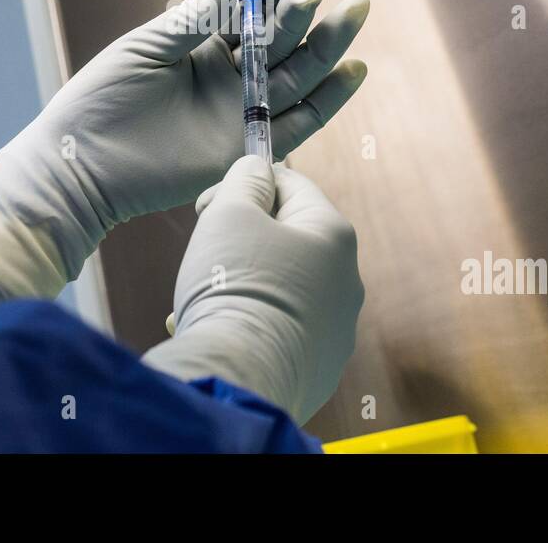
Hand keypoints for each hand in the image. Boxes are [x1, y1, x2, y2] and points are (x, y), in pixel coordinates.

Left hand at [0, 0, 367, 306]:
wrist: (82, 165)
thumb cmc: (103, 98)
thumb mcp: (151, 45)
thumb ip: (202, 13)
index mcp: (202, 46)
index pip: (248, 10)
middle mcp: (229, 76)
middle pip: (281, 40)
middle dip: (304, 9)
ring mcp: (241, 111)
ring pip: (297, 74)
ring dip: (328, 43)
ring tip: (355, 10)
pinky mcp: (248, 147)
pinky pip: (299, 122)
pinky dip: (329, 99)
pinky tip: (354, 69)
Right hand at [143, 155, 364, 424]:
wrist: (239, 378)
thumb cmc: (233, 285)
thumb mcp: (230, 212)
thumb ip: (246, 180)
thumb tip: (258, 170)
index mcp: (333, 235)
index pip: (292, 183)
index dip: (244, 184)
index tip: (206, 204)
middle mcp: (347, 281)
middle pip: (286, 239)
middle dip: (240, 240)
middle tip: (204, 251)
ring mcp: (337, 330)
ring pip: (280, 289)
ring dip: (238, 286)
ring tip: (199, 303)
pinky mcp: (319, 370)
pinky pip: (279, 332)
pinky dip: (248, 327)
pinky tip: (214, 335)